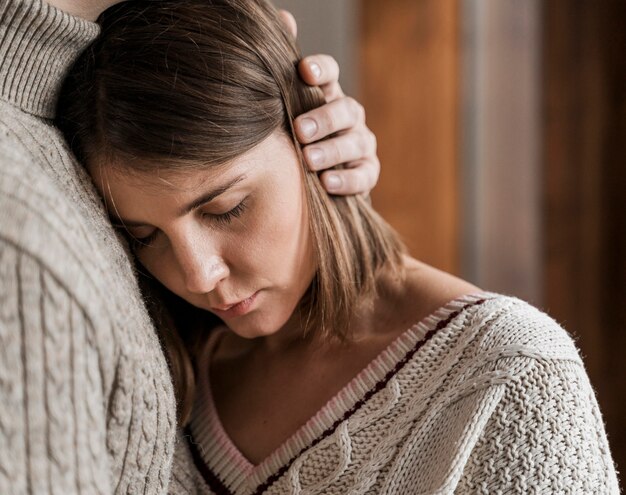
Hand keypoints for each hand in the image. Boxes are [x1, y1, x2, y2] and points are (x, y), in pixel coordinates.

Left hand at [278, 10, 379, 195]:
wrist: (311, 178)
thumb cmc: (296, 136)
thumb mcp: (287, 106)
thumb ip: (283, 69)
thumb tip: (283, 17)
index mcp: (327, 95)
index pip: (330, 74)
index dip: (321, 70)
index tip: (304, 72)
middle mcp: (349, 116)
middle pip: (344, 109)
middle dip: (324, 119)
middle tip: (300, 130)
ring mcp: (360, 144)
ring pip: (354, 142)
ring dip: (332, 151)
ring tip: (309, 160)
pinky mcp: (367, 172)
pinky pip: (363, 176)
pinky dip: (347, 180)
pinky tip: (328, 183)